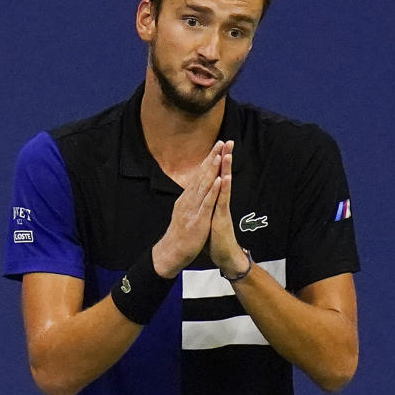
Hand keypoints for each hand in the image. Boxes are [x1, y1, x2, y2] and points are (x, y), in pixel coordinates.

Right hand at [153, 140, 223, 277]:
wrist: (172, 252)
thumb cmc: (181, 233)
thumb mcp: (185, 212)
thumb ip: (191, 200)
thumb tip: (196, 189)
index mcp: (188, 197)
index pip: (199, 174)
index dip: (209, 160)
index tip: (217, 146)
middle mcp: (190, 199)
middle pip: (202, 175)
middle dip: (212, 158)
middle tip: (222, 142)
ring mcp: (193, 209)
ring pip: (204, 185)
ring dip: (212, 170)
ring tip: (219, 155)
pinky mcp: (198, 219)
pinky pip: (206, 203)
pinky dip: (212, 191)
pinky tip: (218, 180)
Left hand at [207, 140, 249, 275]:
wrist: (224, 256)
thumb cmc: (216, 238)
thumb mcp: (209, 217)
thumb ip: (209, 205)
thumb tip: (206, 195)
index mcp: (214, 200)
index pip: (215, 176)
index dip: (216, 162)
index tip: (217, 146)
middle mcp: (220, 201)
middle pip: (222, 176)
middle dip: (224, 159)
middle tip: (228, 141)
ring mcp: (222, 209)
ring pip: (224, 185)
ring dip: (225, 169)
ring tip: (227, 154)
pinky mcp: (222, 218)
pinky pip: (223, 201)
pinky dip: (223, 189)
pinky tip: (225, 178)